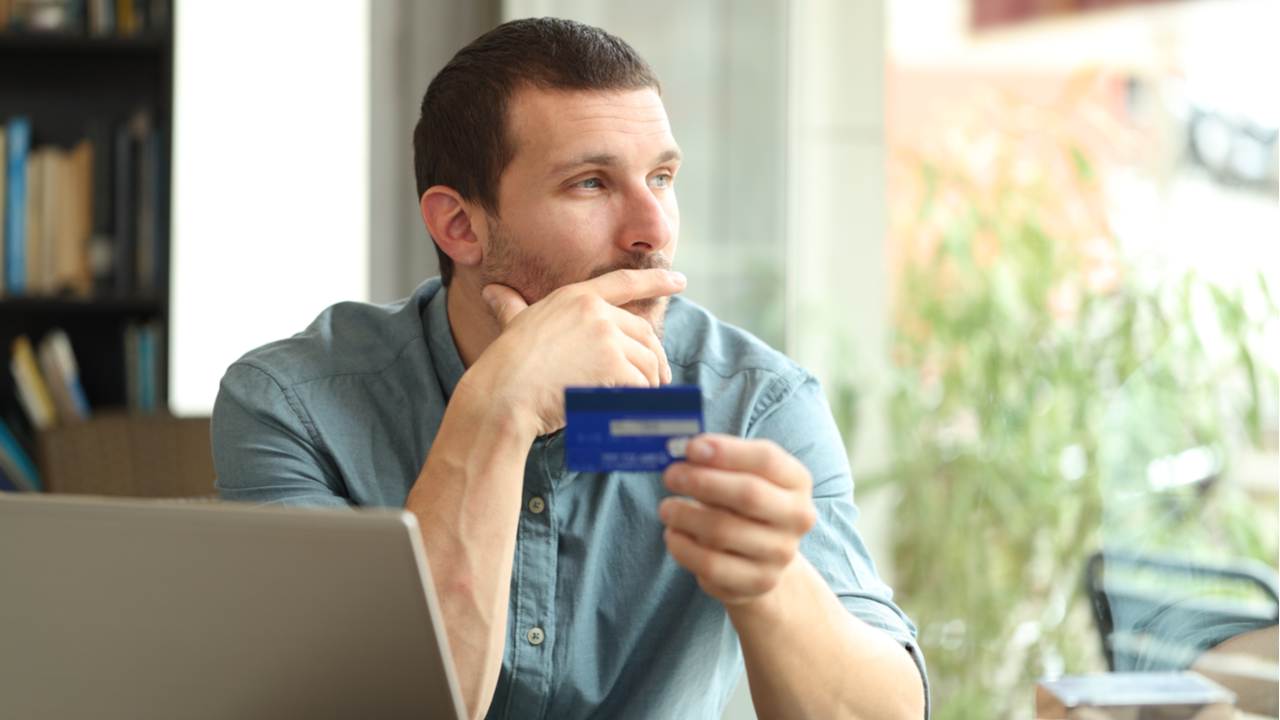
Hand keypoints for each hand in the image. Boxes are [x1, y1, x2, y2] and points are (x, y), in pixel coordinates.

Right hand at [474, 268, 685, 436]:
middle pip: (643, 332)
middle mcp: (594, 310)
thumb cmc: (504, 366)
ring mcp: (605, 336)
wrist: (503, 395)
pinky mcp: (613, 365)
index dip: (656, 281)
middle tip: (659, 378)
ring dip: (647, 382)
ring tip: (638, 398)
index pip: (624, 282)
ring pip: (646, 360)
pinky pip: (640, 382)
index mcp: (575, 297)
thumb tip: (492, 292)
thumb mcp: (513, 324)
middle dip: (655, 357)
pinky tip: (630, 406)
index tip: (680, 281)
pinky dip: (639, 398)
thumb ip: (511, 307)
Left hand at [659, 434, 817, 605]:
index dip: (727, 451)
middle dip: (703, 482)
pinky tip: (673, 535)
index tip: (690, 447)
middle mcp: (797, 517)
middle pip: (749, 495)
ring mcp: (780, 553)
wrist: (762, 558)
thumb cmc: (743, 506)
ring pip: (724, 532)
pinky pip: (712, 565)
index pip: (766, 460)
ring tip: (666, 508)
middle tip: (670, 476)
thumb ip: (717, 462)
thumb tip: (681, 451)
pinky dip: (684, 548)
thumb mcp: (740, 477)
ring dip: (686, 515)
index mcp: (797, 481)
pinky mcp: (757, 582)